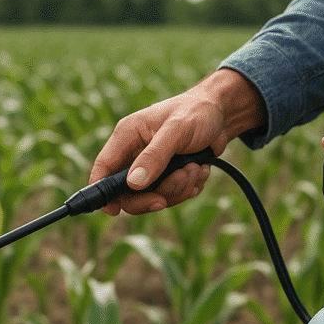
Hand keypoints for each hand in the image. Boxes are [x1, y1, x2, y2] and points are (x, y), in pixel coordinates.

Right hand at [89, 69, 265, 214]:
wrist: (221, 114)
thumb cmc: (196, 112)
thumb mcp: (176, 131)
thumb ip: (154, 156)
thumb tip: (133, 183)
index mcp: (127, 137)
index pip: (103, 168)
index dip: (102, 192)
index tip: (113, 211)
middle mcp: (135, 154)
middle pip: (128, 193)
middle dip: (153, 195)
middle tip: (176, 185)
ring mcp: (151, 167)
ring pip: (153, 197)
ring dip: (178, 188)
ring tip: (195, 168)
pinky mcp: (168, 176)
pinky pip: (172, 196)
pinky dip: (189, 188)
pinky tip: (199, 169)